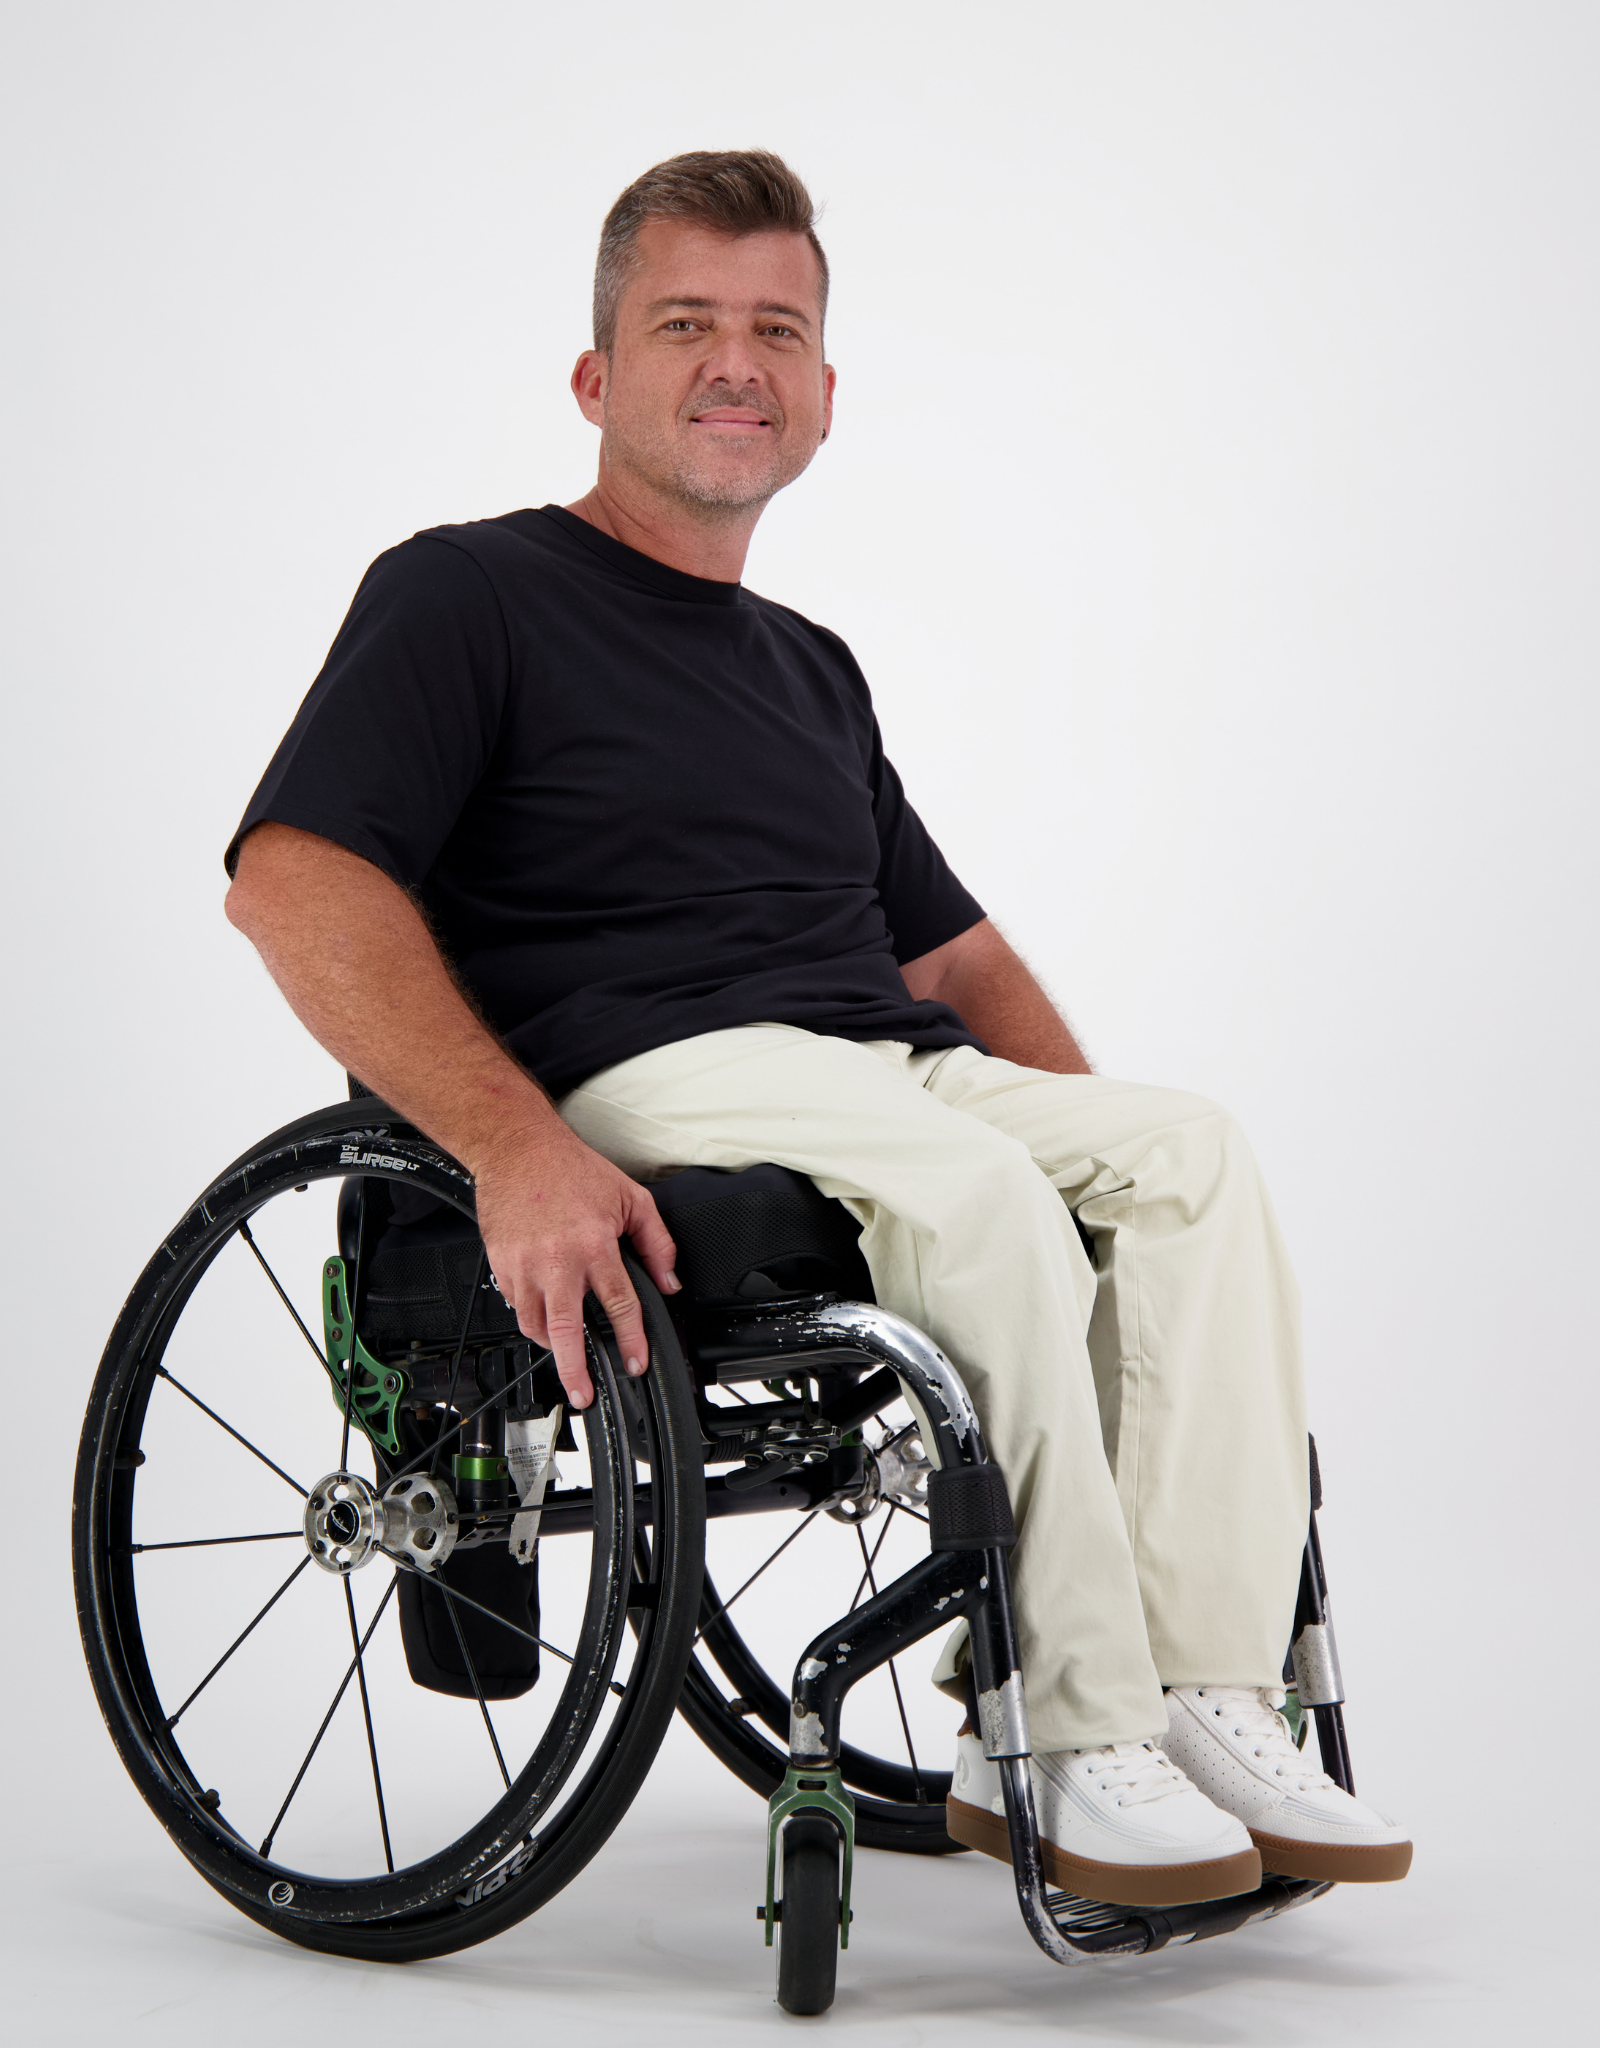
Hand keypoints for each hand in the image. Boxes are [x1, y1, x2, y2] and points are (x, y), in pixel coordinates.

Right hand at [471, 1121, 679, 1408]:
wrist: (517, 1148)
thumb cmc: (570, 1169)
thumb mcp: (631, 1198)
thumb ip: (656, 1243)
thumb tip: (668, 1281)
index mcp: (594, 1246)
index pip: (619, 1305)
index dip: (630, 1341)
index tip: (635, 1363)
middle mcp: (557, 1261)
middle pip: (566, 1332)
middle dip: (576, 1371)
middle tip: (583, 1394)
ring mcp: (524, 1265)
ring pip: (534, 1325)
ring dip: (551, 1346)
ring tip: (565, 1353)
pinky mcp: (500, 1264)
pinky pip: (515, 1305)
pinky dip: (530, 1316)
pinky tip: (543, 1313)